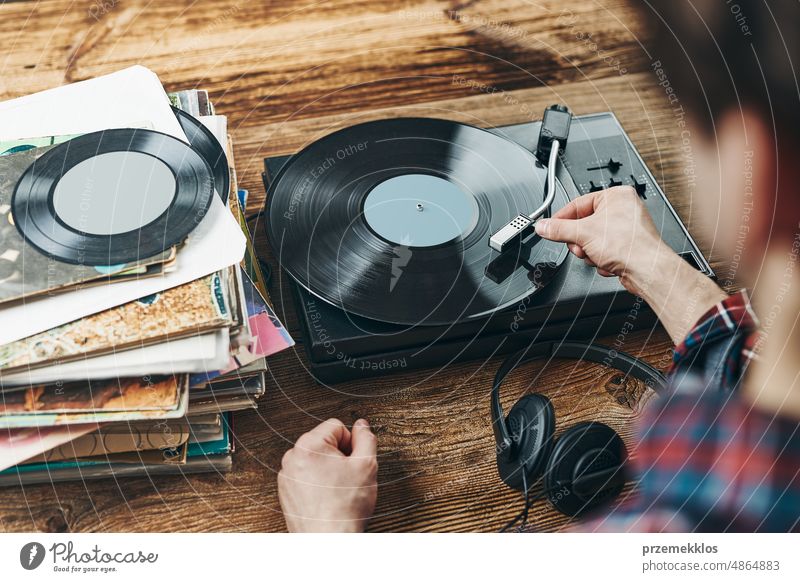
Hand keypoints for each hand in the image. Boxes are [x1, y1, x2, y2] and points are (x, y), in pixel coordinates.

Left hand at [278, 418, 377, 532]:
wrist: (328, 542)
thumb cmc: (344, 509)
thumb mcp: (366, 466)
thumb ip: (366, 438)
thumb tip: (362, 425)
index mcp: (308, 445)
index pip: (337, 426)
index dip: (352, 442)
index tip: (354, 461)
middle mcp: (292, 457)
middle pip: (324, 442)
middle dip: (339, 455)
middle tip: (348, 477)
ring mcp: (287, 475)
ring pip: (316, 460)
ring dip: (329, 469)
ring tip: (338, 490)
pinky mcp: (286, 491)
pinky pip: (306, 476)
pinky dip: (318, 482)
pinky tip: (328, 498)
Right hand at [535, 186, 725, 343]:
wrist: (647, 270)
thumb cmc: (629, 246)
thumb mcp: (583, 234)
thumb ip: (558, 229)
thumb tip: (543, 226)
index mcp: (615, 196)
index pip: (578, 204)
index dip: (562, 218)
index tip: (549, 228)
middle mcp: (623, 209)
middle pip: (583, 224)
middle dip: (580, 241)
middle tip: (581, 246)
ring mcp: (625, 228)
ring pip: (591, 239)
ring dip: (589, 252)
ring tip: (597, 255)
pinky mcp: (626, 245)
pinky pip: (602, 249)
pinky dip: (600, 258)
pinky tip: (607, 262)